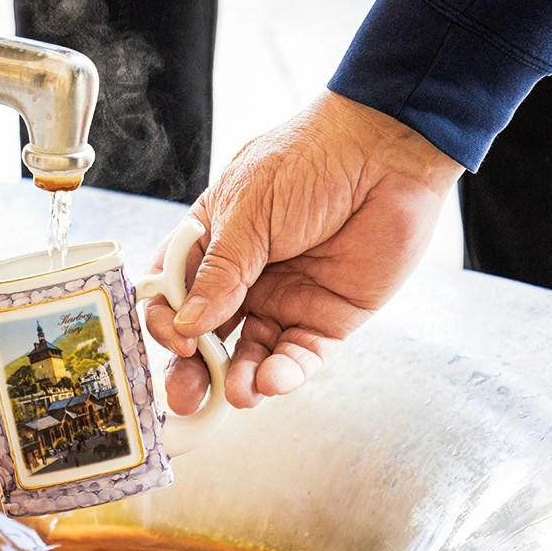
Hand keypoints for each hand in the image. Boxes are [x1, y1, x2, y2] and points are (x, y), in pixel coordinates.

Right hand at [143, 90, 462, 413]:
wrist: (385, 154)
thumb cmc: (308, 161)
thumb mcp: (248, 210)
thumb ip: (219, 272)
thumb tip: (185, 323)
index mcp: (213, 242)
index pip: (172, 291)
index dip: (166, 318)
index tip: (176, 335)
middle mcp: (244, 277)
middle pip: (206, 335)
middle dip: (192, 369)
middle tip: (185, 396)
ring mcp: (284, 299)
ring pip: (251, 354)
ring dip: (239, 379)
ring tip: (238, 393)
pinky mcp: (327, 318)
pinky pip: (299, 357)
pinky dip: (284, 374)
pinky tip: (273, 380)